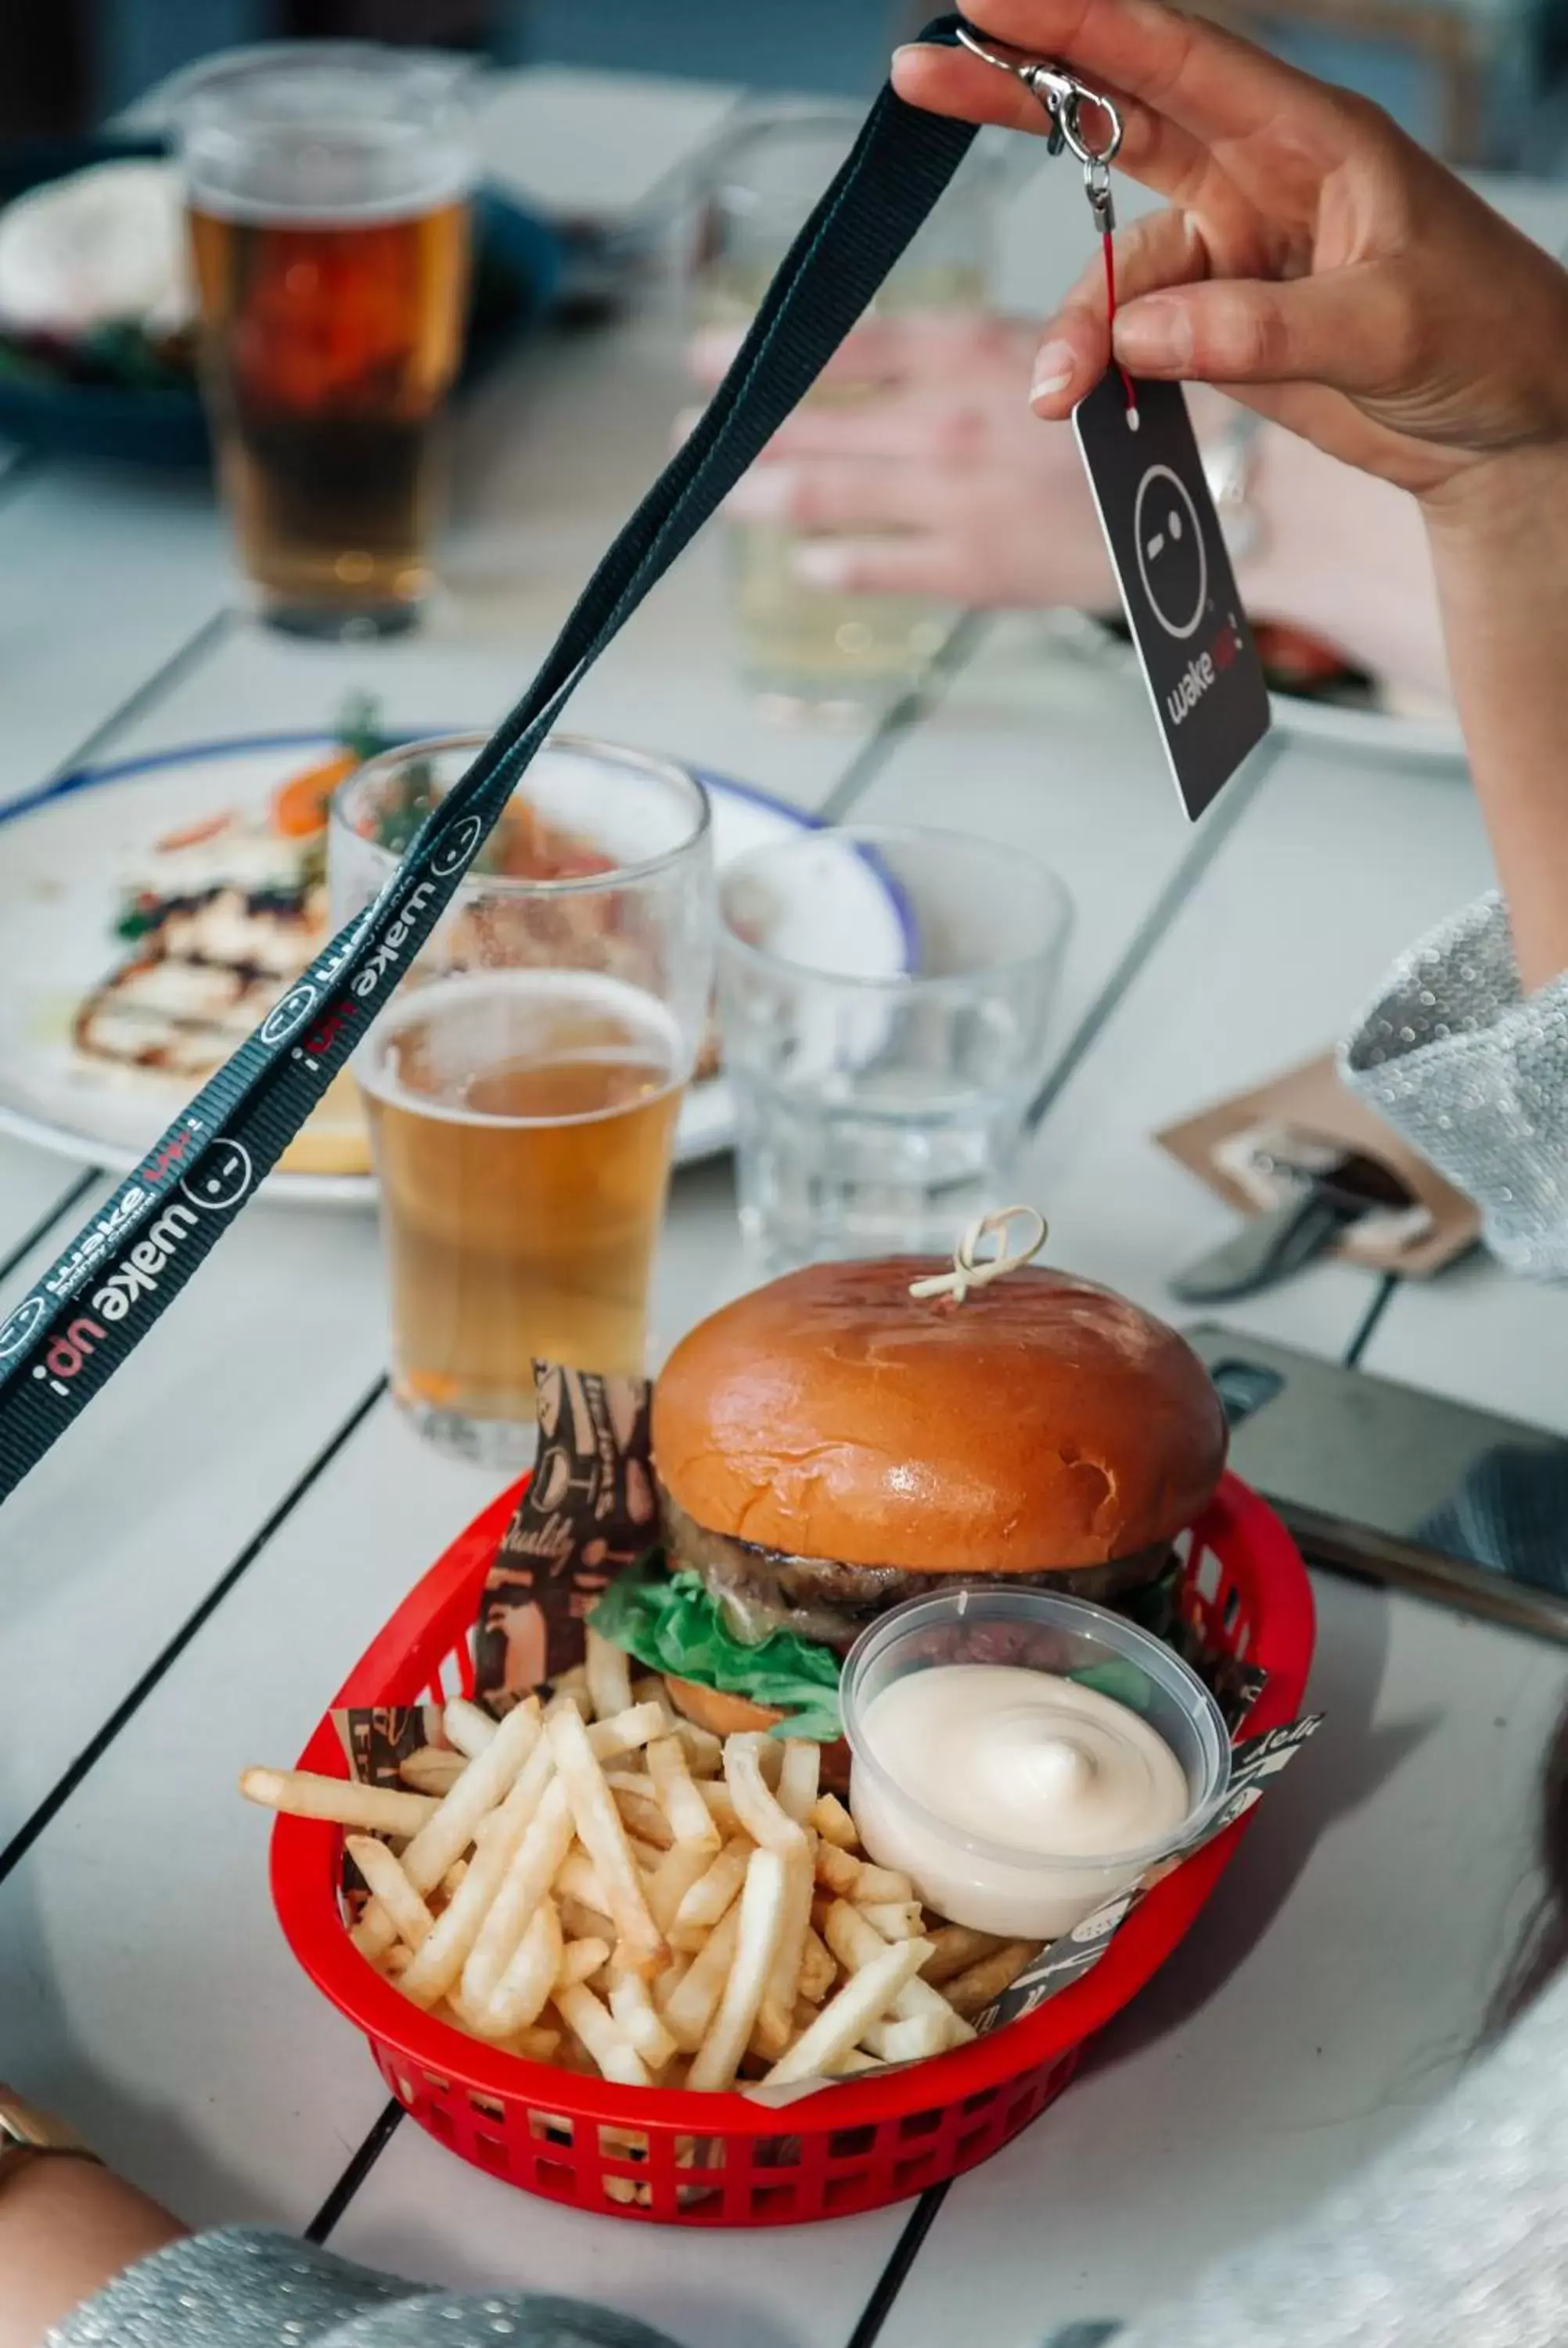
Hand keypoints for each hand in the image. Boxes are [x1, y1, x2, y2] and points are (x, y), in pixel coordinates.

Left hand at [686, 314, 1115, 607]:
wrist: (1209, 487)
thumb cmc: (1140, 409)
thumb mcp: (1051, 343)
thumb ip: (961, 357)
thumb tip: (880, 362)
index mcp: (964, 350)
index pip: (833, 345)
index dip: (759, 353)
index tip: (704, 356)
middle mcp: (942, 421)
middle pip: (809, 424)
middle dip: (738, 430)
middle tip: (688, 437)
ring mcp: (950, 500)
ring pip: (823, 494)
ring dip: (759, 493)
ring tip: (719, 491)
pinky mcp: (969, 568)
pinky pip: (876, 564)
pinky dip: (830, 560)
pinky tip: (804, 560)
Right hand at [892, 0, 1567, 503]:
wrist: (1508, 426)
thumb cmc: (1486, 336)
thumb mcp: (1388, 326)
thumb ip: (1263, 332)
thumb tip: (1142, 336)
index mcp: (1308, 135)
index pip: (1180, 56)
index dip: (1084, 23)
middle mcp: (1257, 179)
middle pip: (1116, 118)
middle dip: (1020, 96)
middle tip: (924, 72)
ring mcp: (1230, 255)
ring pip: (1115, 267)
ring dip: (1076, 326)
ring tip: (1057, 391)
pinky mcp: (1215, 327)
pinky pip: (1132, 337)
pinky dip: (1101, 369)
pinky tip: (1081, 399)